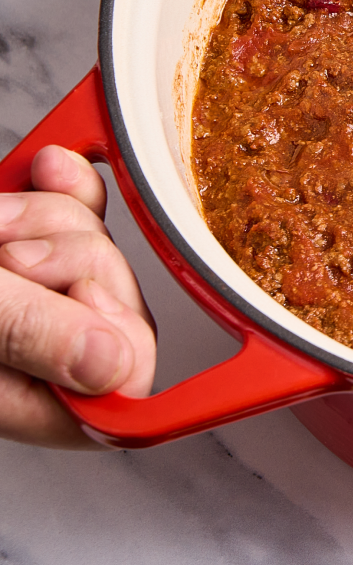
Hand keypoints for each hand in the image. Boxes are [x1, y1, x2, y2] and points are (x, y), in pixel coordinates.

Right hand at [0, 146, 155, 447]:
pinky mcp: (26, 244)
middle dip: (64, 258)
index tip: (74, 294)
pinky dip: (59, 185)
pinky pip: (77, 207)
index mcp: (31, 397)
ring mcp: (35, 297)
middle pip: (116, 297)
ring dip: (41, 221)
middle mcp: (40, 355)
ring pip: (96, 243)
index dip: (112, 327)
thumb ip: (27, 336)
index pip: (128, 381)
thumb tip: (112, 366)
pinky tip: (45, 168)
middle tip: (5, 258)